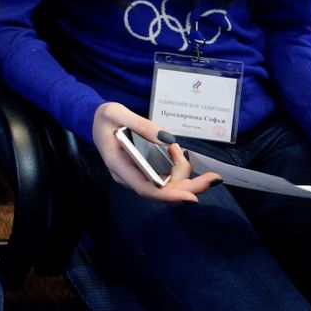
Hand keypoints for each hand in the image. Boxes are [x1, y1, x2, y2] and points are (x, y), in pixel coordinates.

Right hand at [91, 102, 219, 202]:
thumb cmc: (104, 118)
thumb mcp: (116, 112)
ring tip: (176, 147)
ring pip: (168, 185)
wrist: (95, 121)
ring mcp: (136, 177)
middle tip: (214, 178)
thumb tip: (167, 140)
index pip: (145, 187)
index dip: (169, 195)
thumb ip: (142, 124)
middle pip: (162, 191)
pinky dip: (177, 167)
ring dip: (181, 169)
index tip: (192, 197)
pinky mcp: (144, 174)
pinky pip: (166, 178)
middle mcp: (128, 177)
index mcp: (118, 165)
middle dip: (191, 186)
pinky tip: (175, 152)